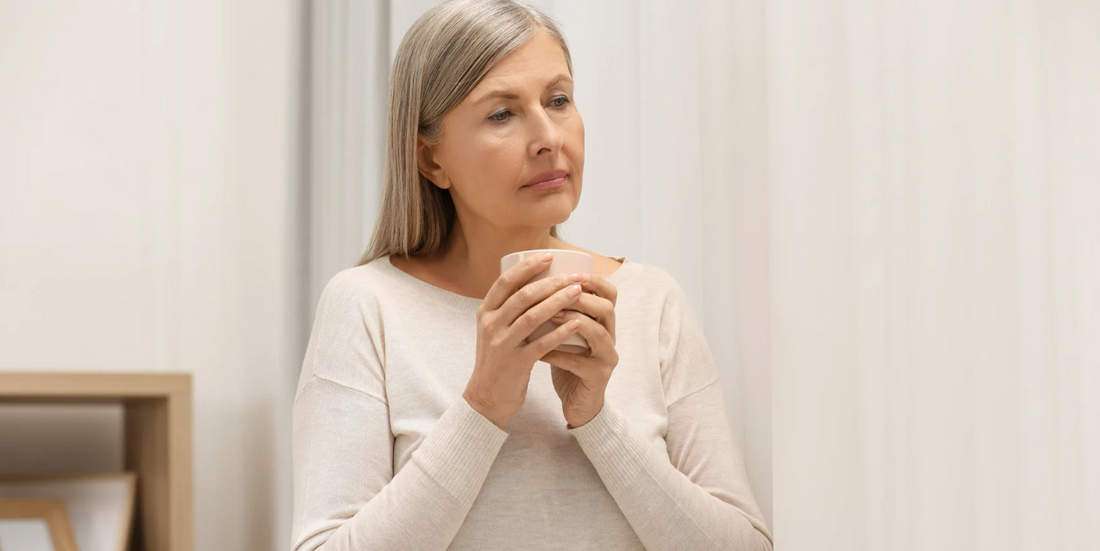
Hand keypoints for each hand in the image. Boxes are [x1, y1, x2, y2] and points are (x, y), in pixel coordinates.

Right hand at [463, 253, 588, 429]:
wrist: (487, 397)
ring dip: (559, 301)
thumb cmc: (498, 359)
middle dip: (552, 281)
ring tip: (579, 292)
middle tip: (575, 275)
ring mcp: (501, 344)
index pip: (505, 281)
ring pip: (533, 316)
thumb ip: (508, 308)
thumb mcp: (494, 330)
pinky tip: (577, 324)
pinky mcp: (515, 363)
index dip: (528, 266)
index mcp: (485, 312)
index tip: (550, 256)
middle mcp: (490, 325)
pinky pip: (541, 343)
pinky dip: (560, 332)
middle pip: (523, 295)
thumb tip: (535, 280)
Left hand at [541, 274, 617, 427]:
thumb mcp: (564, 333)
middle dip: (581, 297)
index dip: (594, 281)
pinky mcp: (599, 377)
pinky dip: (559, 354)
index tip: (571, 272)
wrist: (577, 402)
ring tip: (549, 315)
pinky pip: (580, 362)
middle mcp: (611, 337)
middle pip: (606, 308)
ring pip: (598, 332)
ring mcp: (607, 358)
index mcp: (604, 322)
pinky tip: (540, 351)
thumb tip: (528, 282)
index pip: (610, 294)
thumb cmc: (566, 363)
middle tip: (556, 291)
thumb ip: (558, 311)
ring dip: (573, 321)